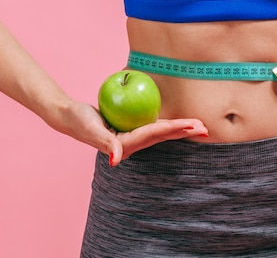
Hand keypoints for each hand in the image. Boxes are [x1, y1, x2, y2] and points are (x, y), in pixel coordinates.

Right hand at [57, 101, 207, 165]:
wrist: (70, 118)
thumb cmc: (79, 121)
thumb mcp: (90, 130)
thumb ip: (105, 143)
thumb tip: (116, 159)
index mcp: (126, 144)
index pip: (155, 133)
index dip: (174, 128)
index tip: (191, 125)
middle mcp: (133, 143)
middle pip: (164, 136)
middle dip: (184, 132)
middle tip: (206, 128)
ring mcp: (133, 138)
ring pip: (162, 133)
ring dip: (181, 130)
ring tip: (199, 127)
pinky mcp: (131, 131)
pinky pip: (154, 126)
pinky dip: (169, 125)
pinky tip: (180, 122)